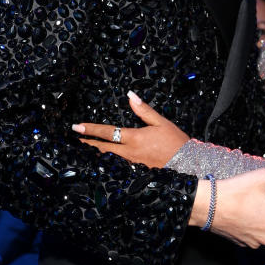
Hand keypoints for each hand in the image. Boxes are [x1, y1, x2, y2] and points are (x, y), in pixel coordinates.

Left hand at [73, 91, 187, 167]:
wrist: (188, 163)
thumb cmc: (176, 141)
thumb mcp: (161, 122)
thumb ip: (143, 110)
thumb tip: (130, 96)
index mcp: (134, 138)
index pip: (107, 132)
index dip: (91, 129)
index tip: (77, 127)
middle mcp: (130, 152)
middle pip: (104, 147)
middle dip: (89, 143)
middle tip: (76, 138)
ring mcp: (133, 162)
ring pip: (110, 156)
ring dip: (98, 150)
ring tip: (87, 146)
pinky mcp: (138, 168)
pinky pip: (119, 162)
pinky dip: (110, 157)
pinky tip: (106, 155)